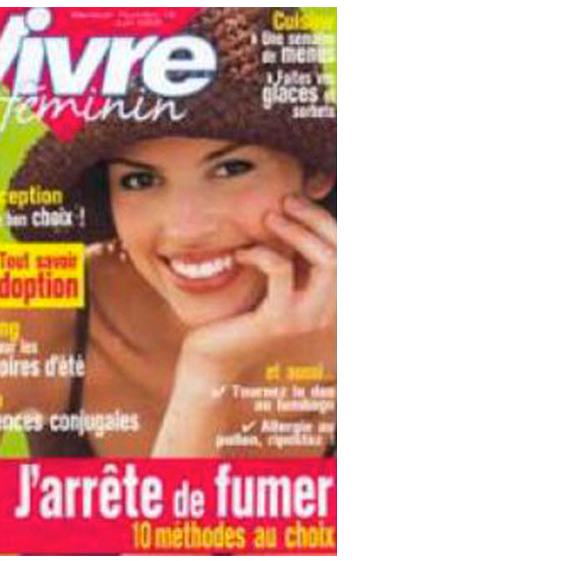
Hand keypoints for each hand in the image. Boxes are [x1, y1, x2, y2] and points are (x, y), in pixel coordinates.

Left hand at [179, 193, 336, 381]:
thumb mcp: (273, 284)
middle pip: (342, 253)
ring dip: (296, 231)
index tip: (297, 200)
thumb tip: (297, 213)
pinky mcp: (279, 320)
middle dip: (317, 218)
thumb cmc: (240, 316)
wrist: (213, 359)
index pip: (347, 252)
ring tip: (269, 217)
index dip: (327, 221)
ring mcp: (307, 318)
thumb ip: (292, 260)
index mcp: (328, 302)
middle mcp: (327, 313)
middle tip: (286, 200)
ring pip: (325, 260)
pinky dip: (262, 252)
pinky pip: (281, 270)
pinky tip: (241, 254)